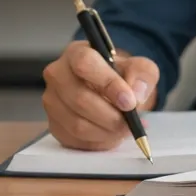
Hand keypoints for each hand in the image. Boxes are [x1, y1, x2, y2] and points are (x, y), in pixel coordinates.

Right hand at [42, 40, 159, 149]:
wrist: (109, 92)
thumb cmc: (120, 76)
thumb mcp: (139, 68)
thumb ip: (143, 74)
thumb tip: (136, 93)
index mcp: (76, 53)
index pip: (85, 64)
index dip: (108, 84)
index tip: (129, 102)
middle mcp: (57, 74)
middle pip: (80, 99)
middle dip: (110, 116)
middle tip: (129, 123)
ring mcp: (52, 101)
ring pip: (77, 124)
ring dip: (106, 132)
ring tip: (123, 130)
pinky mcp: (54, 125)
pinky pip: (75, 139)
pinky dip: (97, 142)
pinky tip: (109, 135)